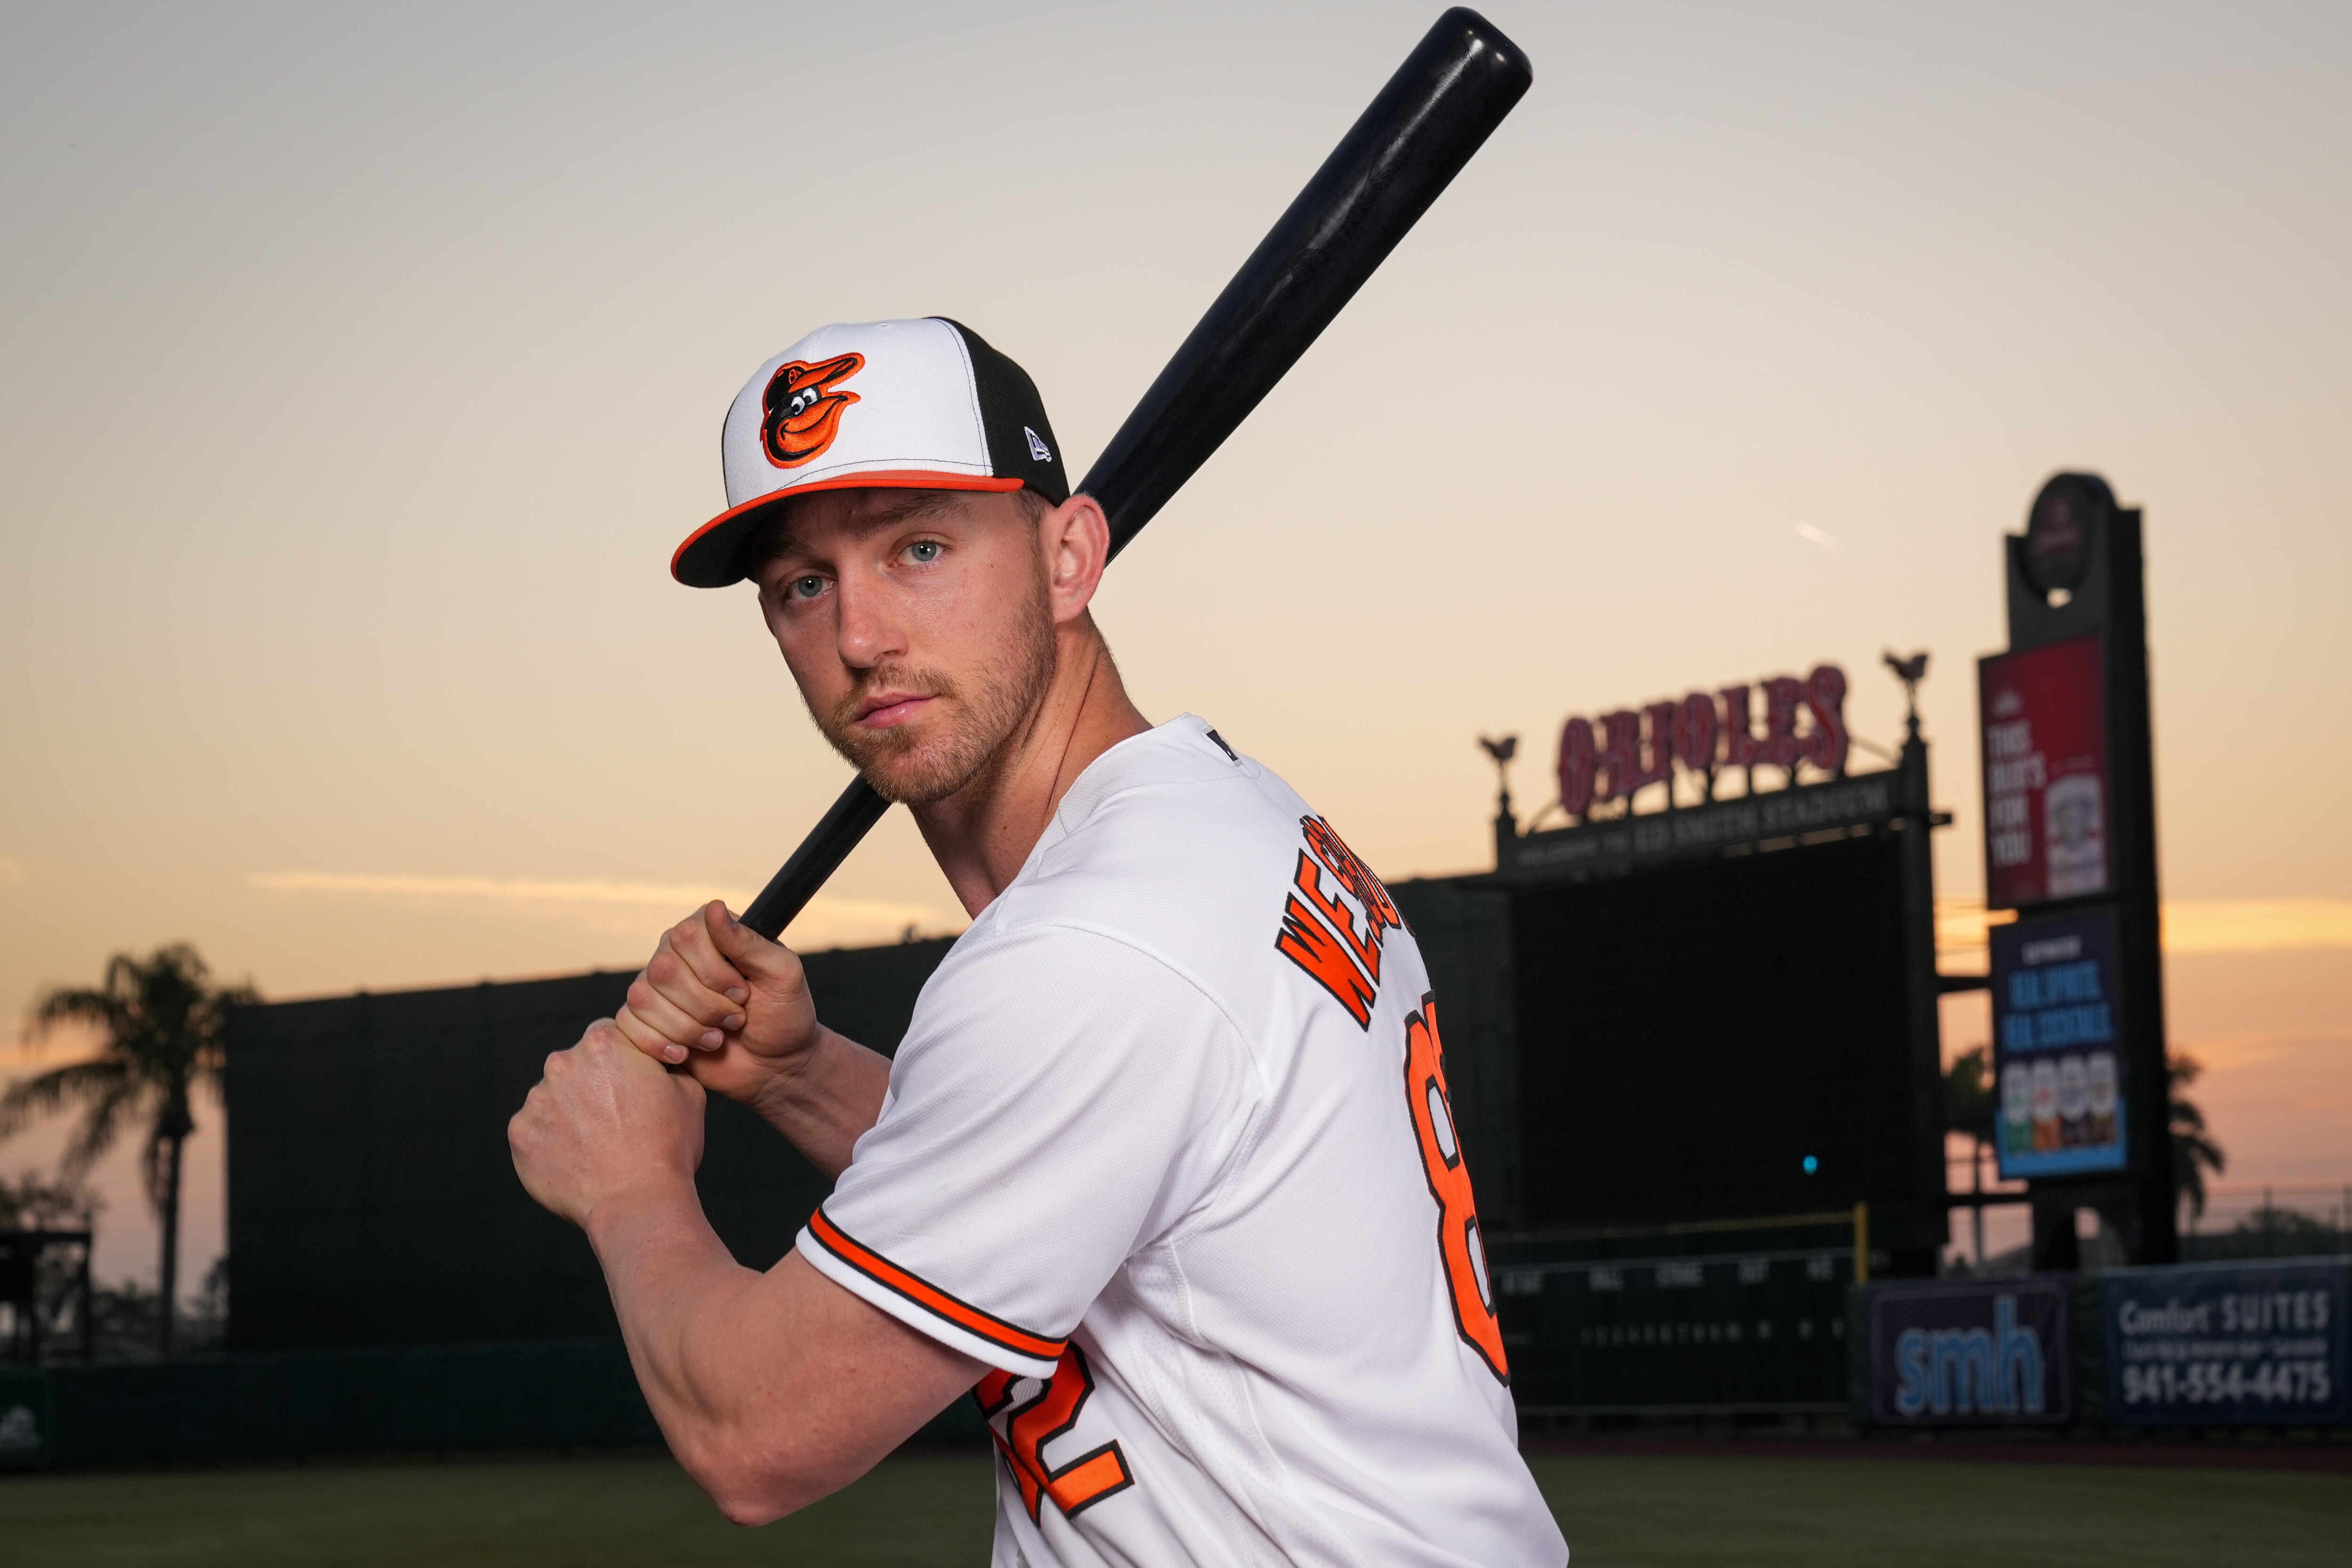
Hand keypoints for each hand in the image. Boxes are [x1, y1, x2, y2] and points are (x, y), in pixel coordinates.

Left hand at [509, 1019, 704, 1228]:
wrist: (636, 1202)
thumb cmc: (667, 1147)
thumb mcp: (689, 1092)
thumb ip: (665, 1064)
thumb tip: (657, 1062)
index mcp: (604, 1043)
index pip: (606, 1035)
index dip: (621, 1060)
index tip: (630, 1085)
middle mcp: (562, 1063)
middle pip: (575, 1065)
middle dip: (592, 1084)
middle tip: (616, 1119)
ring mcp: (536, 1100)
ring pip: (553, 1098)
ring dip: (570, 1113)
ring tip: (597, 1146)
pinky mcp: (519, 1134)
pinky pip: (535, 1130)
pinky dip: (551, 1142)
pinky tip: (577, 1161)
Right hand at [615, 901, 823, 1108]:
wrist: (774, 1065)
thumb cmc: (784, 1015)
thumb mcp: (781, 975)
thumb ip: (748, 942)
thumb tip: (713, 908)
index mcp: (709, 932)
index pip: (686, 935)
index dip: (715, 972)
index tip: (743, 993)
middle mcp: (675, 952)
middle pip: (663, 970)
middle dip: (706, 1006)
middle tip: (736, 1019)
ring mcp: (656, 986)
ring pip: (644, 999)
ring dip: (688, 1028)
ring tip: (717, 1037)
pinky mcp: (644, 1019)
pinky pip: (628, 1023)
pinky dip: (660, 1044)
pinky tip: (686, 1053)